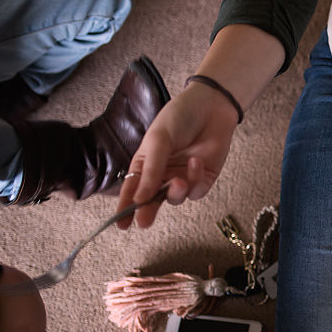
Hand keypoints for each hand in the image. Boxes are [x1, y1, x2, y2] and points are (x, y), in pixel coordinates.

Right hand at [116, 84, 238, 228]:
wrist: (211, 106)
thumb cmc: (179, 117)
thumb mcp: (158, 140)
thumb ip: (151, 170)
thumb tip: (140, 199)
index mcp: (145, 163)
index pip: (132, 189)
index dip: (125, 208)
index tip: (121, 225)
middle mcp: (162, 174)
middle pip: (152, 200)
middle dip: (148, 211)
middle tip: (144, 221)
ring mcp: (183, 177)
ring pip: (176, 198)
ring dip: (176, 192)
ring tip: (178, 181)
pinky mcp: (203, 178)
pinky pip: (197, 190)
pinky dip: (195, 180)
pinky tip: (196, 161)